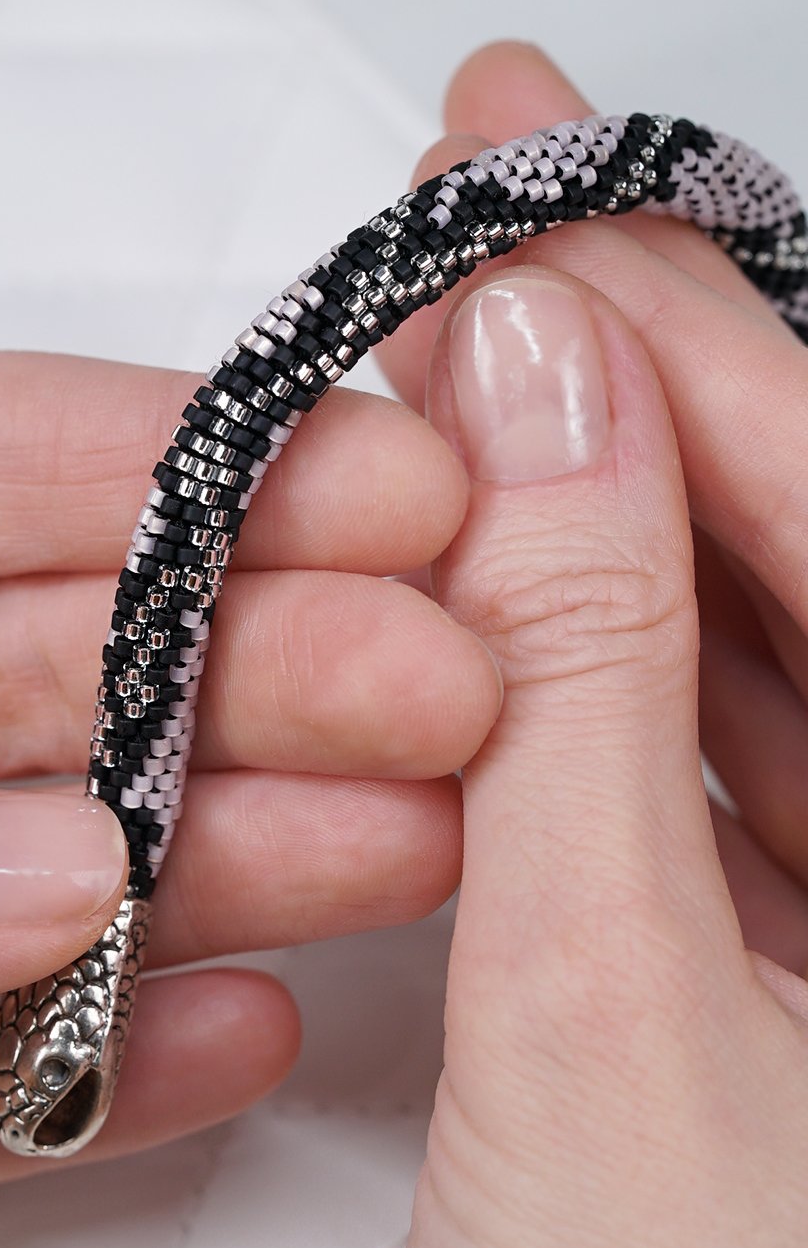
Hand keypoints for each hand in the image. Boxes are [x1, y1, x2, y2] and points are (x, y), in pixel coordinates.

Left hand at [0, 351, 500, 1247]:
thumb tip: (32, 878)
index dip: (169, 470)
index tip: (360, 490)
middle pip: (31, 672)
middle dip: (253, 670)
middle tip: (431, 683)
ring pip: (19, 881)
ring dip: (216, 869)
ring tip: (397, 844)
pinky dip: (77, 1073)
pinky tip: (221, 1033)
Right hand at [381, 46, 807, 1247]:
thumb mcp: (595, 1030)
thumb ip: (566, 693)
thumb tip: (526, 414)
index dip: (681, 347)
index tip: (531, 217)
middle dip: (635, 389)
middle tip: (496, 250)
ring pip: (757, 650)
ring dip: (601, 516)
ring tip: (472, 389)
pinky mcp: (797, 975)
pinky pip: (708, 762)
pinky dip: (595, 665)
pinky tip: (510, 580)